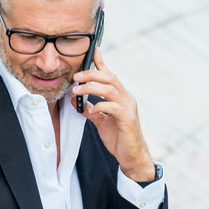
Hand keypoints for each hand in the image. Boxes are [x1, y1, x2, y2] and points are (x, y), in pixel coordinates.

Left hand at [72, 48, 155, 181]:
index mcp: (121, 97)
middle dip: (91, 74)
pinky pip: (114, 107)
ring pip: (110, 89)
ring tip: (77, 90)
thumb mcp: (101, 122)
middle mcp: (127, 99)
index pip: (110, 75)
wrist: (132, 157)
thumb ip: (91, 110)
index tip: (92, 50)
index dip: (101, 62)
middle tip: (75, 77)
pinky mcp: (128, 120)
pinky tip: (92, 108)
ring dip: (92, 87)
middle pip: (109, 78)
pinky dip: (101, 105)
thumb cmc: (119, 139)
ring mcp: (128, 109)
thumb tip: (76, 101)